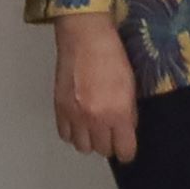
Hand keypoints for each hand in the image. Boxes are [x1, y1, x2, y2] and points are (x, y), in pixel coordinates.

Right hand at [52, 13, 139, 161]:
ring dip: (89, 140)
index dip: (127, 151)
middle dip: (108, 143)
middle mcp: (95, 119)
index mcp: (118, 114)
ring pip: (82, 147)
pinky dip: (72, 132)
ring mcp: (75, 115)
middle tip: (110, 131)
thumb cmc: (111, 56)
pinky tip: (78, 121)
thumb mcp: (130, 85)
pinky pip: (65, 135)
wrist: (84, 37)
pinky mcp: (59, 108)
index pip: (124, 151)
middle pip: (102, 151)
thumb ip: (129, 112)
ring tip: (93, 127)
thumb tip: (126, 129)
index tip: (126, 146)